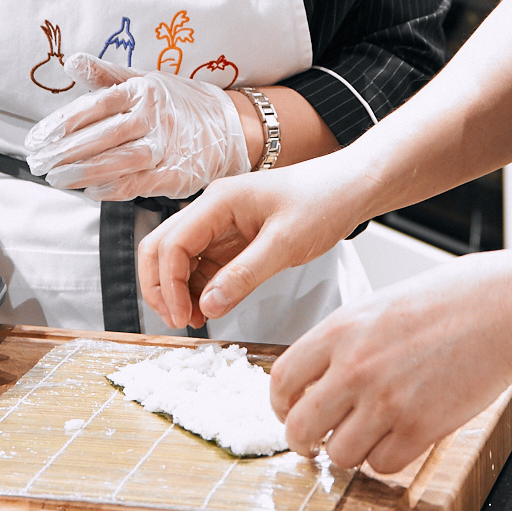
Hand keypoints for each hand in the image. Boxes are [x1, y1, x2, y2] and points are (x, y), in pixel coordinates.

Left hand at [23, 54, 247, 200]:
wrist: (228, 126)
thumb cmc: (177, 102)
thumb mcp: (145, 79)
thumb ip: (105, 74)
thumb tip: (70, 61)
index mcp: (144, 91)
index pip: (98, 104)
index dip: (64, 121)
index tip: (38, 137)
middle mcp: (155, 117)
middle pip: (105, 134)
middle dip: (67, 151)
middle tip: (38, 163)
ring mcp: (168, 147)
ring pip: (121, 160)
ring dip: (85, 172)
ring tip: (57, 179)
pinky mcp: (177, 174)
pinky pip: (140, 183)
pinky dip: (114, 188)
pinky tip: (90, 190)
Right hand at [138, 151, 372, 329]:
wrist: (350, 188)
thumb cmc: (324, 201)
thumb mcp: (286, 243)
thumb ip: (244, 275)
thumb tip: (207, 306)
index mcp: (219, 200)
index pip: (172, 243)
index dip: (169, 285)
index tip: (183, 318)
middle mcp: (212, 209)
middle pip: (161, 247)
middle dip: (161, 287)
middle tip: (177, 322)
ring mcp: (221, 224)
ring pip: (179, 259)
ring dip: (178, 290)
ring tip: (195, 322)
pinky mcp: (234, 240)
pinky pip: (203, 265)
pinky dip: (199, 288)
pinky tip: (209, 309)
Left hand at [268, 248, 511, 471]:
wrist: (505, 312)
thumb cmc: (454, 300)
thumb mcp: (381, 304)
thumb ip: (347, 339)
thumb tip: (323, 374)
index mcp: (340, 330)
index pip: (282, 380)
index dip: (281, 404)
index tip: (289, 410)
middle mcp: (355, 368)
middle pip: (300, 427)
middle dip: (302, 441)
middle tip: (312, 443)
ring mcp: (385, 402)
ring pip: (339, 454)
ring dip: (348, 452)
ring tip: (365, 437)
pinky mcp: (418, 429)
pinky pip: (382, 464)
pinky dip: (386, 459)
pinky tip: (399, 439)